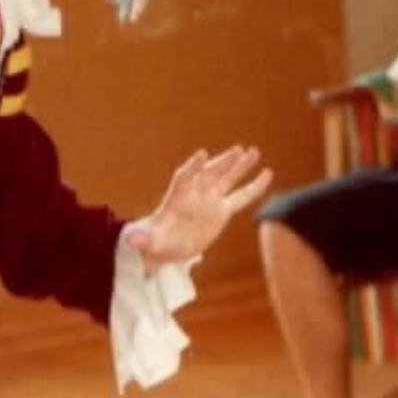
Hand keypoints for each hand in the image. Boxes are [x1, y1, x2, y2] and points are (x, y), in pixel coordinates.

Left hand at [124, 144, 272, 270]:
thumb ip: (141, 239)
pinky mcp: (221, 211)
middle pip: (210, 174)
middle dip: (222, 163)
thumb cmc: (153, 242)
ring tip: (253, 151)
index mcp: (176, 199)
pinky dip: (253, 186)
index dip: (192, 167)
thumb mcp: (146, 242)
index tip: (201, 155)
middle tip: (238, 150)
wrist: (164, 247)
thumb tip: (131, 239)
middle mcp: (195, 196)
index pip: (184, 179)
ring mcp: (209, 201)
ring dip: (239, 166)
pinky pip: (240, 197)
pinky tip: (267, 173)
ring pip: (226, 180)